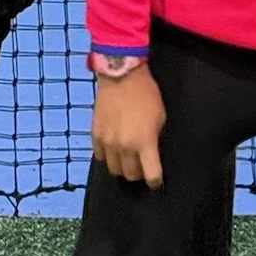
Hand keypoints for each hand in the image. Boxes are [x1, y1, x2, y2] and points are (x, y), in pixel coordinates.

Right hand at [91, 65, 166, 187]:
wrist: (121, 75)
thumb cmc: (146, 93)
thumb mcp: (160, 116)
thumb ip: (154, 137)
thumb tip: (151, 151)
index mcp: (145, 142)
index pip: (151, 175)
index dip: (155, 181)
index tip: (156, 180)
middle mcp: (125, 147)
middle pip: (131, 175)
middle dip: (138, 173)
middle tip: (141, 165)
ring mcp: (108, 142)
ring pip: (114, 169)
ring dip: (122, 167)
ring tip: (126, 159)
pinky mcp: (95, 136)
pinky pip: (100, 157)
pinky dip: (108, 156)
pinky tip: (113, 149)